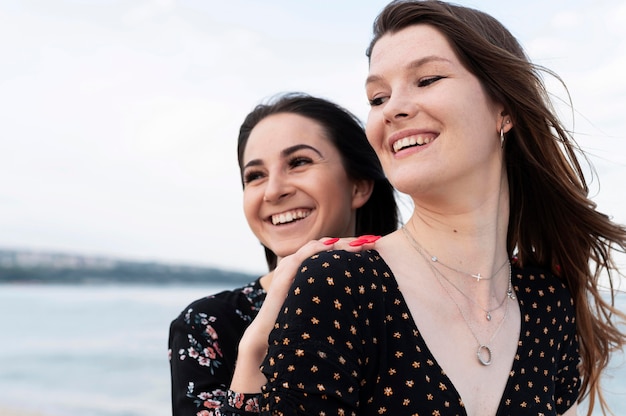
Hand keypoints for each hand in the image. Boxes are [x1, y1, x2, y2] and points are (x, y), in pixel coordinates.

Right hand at [229, 235, 379, 392]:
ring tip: (359, 244)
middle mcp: (298, 264)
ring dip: (339, 243)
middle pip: (328, 245)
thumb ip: (332, 294)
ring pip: (317, 247)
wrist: (270, 337)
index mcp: (307, 269)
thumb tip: (361, 294)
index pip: (332, 251)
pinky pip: (301, 256)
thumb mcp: (319, 304)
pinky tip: (332, 247)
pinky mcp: (284, 276)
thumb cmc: (296, 323)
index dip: (352, 247)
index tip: (373, 246)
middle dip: (350, 242)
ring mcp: (290, 268)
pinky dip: (317, 249)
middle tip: (372, 241)